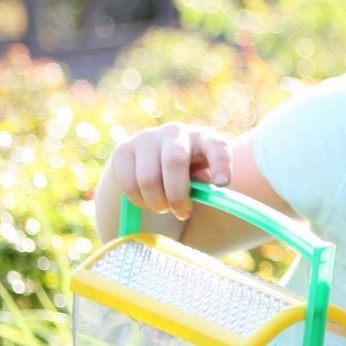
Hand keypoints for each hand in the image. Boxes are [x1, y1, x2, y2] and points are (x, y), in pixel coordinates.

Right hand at [108, 122, 231, 220]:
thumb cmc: (190, 176)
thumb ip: (206, 184)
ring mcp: (147, 138)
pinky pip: (128, 183)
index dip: (221, 164)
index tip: (222, 184)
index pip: (217, 147)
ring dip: (157, 202)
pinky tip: (147, 201)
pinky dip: (139, 200)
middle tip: (181, 213)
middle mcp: (176, 132)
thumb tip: (206, 187)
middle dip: (177, 195)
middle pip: (174, 162)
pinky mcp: (124, 149)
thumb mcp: (204, 180)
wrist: (155, 166)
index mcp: (205, 139)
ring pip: (148, 178)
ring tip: (163, 207)